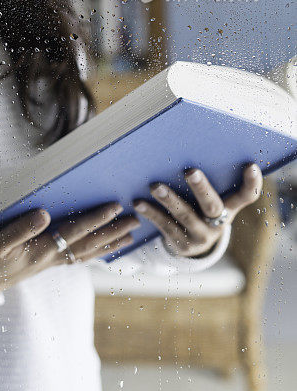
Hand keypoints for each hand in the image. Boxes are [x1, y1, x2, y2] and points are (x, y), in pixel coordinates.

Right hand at [0, 202, 140, 291]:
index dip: (95, 219)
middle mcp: (50, 258)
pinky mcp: (46, 263)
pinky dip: (94, 252)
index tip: (114, 207)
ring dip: (109, 244)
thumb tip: (45, 214)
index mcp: (40, 250)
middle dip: (113, 232)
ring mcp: (49, 262)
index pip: (74, 232)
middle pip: (88, 244)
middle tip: (136, 220)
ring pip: (86, 253)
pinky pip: (76, 257)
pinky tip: (103, 248)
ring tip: (130, 236)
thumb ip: (20, 228)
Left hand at [132, 162, 262, 257]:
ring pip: (185, 215)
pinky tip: (138, 202)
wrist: (193, 245)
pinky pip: (165, 226)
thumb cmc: (201, 208)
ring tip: (154, 186)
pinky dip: (151, 213)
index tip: (250, 165)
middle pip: (212, 206)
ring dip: (169, 200)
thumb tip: (186, 145)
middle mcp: (217, 223)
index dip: (251, 183)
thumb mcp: (210, 198)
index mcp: (229, 208)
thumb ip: (207, 179)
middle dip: (201, 189)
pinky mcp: (181, 243)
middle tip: (191, 172)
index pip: (246, 197)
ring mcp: (199, 235)